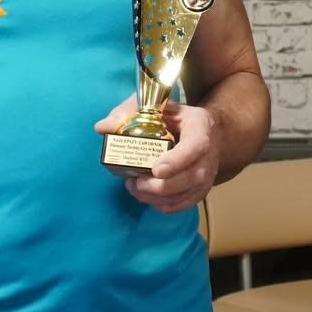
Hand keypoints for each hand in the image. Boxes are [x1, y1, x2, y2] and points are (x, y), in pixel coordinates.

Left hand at [94, 95, 220, 214]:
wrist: (202, 132)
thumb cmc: (173, 117)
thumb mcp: (153, 105)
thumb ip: (127, 112)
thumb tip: (102, 127)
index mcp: (200, 126)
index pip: (196, 146)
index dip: (176, 161)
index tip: (155, 169)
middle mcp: (209, 153)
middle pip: (189, 177)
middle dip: (157, 185)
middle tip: (134, 181)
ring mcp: (207, 175)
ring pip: (184, 195)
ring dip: (155, 197)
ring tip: (134, 187)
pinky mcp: (200, 191)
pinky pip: (181, 205)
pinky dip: (161, 205)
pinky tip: (146, 194)